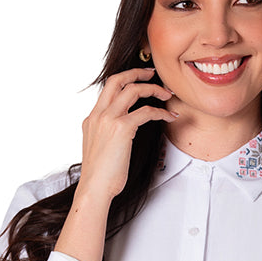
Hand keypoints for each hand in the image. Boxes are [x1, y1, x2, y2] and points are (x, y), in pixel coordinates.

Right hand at [78, 68, 175, 201]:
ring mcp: (108, 119)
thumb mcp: (100, 149)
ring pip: (132, 90)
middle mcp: (98, 115)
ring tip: (167, 94)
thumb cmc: (100, 176)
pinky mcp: (121, 128)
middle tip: (153, 74)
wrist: (94, 188)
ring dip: (153, 88)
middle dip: (137, 72)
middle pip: (117, 80)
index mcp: (92, 119)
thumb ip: (107, 135)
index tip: (140, 80)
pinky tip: (170, 116)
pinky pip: (146, 111)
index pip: (108, 89)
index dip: (126, 80)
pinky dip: (161, 112)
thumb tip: (122, 133)